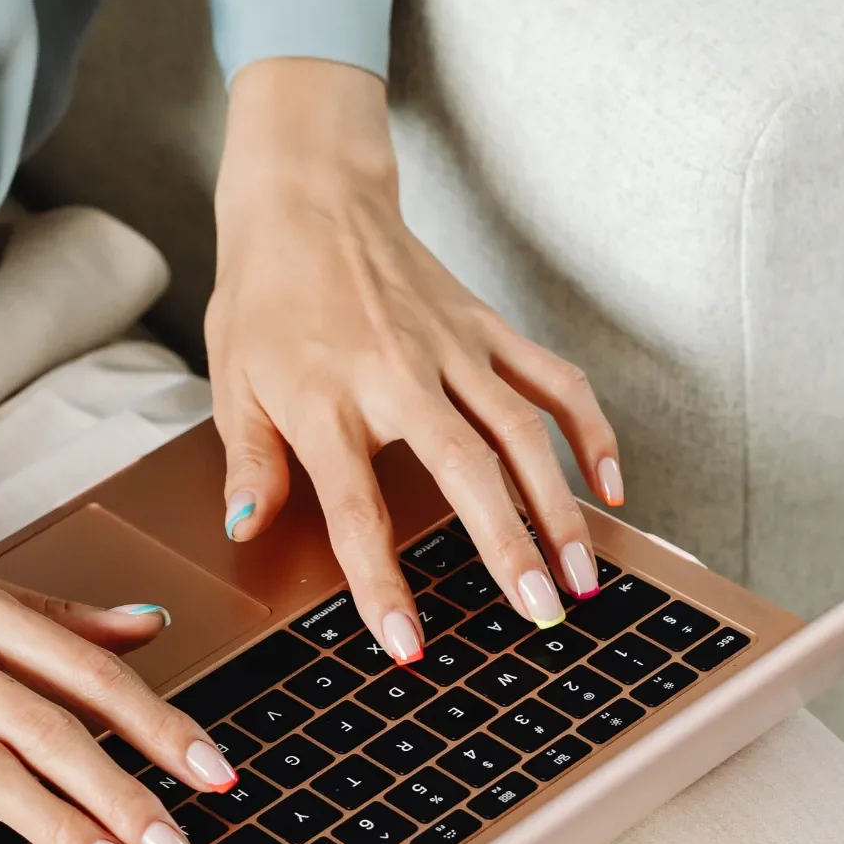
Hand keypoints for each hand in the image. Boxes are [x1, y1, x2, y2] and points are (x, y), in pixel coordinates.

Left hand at [208, 58, 623, 659]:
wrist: (307, 199)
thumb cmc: (264, 296)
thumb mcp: (232, 383)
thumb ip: (249, 462)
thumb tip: (245, 530)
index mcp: (326, 400)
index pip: (357, 510)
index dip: (382, 583)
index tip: (408, 644)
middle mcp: (398, 375)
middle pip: (466, 473)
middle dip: (508, 550)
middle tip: (541, 616)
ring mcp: (452, 348)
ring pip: (523, 433)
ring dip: (560, 508)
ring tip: (583, 576)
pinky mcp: (486, 327)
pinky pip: (552, 379)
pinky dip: (589, 430)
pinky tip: (611, 484)